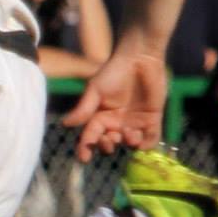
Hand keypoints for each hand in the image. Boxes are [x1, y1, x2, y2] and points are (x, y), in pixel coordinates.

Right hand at [61, 41, 168, 160]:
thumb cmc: (114, 71)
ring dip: (128, 143)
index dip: (86, 148)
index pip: (91, 136)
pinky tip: (141, 138)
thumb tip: (65, 124)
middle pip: (109, 143)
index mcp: (100, 116)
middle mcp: (116, 122)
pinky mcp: (152, 119)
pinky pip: (151, 139)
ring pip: (130, 144)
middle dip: (107, 145)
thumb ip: (83, 109)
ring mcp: (135, 122)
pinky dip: (146, 143)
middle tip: (110, 139)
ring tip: (129, 133)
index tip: (84, 158)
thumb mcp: (95, 90)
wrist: (140, 58)